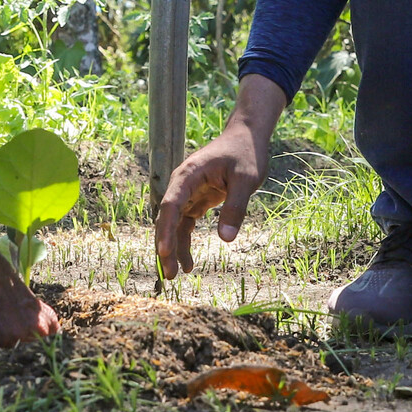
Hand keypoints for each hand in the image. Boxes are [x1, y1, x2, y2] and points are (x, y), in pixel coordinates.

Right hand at [154, 75, 287, 278]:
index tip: (164, 252)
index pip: (171, 205)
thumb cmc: (246, 153)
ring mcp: (187, 193)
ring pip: (173, 225)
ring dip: (173, 248)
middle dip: (165, 246)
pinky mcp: (196, 200)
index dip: (166, 230)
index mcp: (188, 175)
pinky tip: (188, 263)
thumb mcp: (246, 179)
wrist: (247, 136)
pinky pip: (185, 224)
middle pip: (166, 219)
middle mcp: (182, 185)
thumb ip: (236, 208)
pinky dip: (184, 242)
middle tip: (168, 275)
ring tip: (176, 275)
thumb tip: (226, 239)